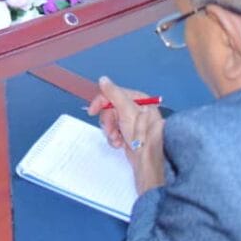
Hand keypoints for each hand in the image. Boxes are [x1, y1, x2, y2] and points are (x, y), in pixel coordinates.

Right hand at [88, 76, 165, 193]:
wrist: (148, 161)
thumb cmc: (141, 133)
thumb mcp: (126, 110)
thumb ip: (113, 94)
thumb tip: (103, 79)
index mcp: (139, 99)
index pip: (114, 94)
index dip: (101, 102)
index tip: (92, 112)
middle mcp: (137, 109)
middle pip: (111, 109)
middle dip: (108, 122)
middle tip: (111, 131)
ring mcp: (133, 123)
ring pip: (111, 121)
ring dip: (110, 131)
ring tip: (117, 140)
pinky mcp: (129, 135)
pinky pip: (114, 132)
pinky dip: (114, 138)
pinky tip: (119, 144)